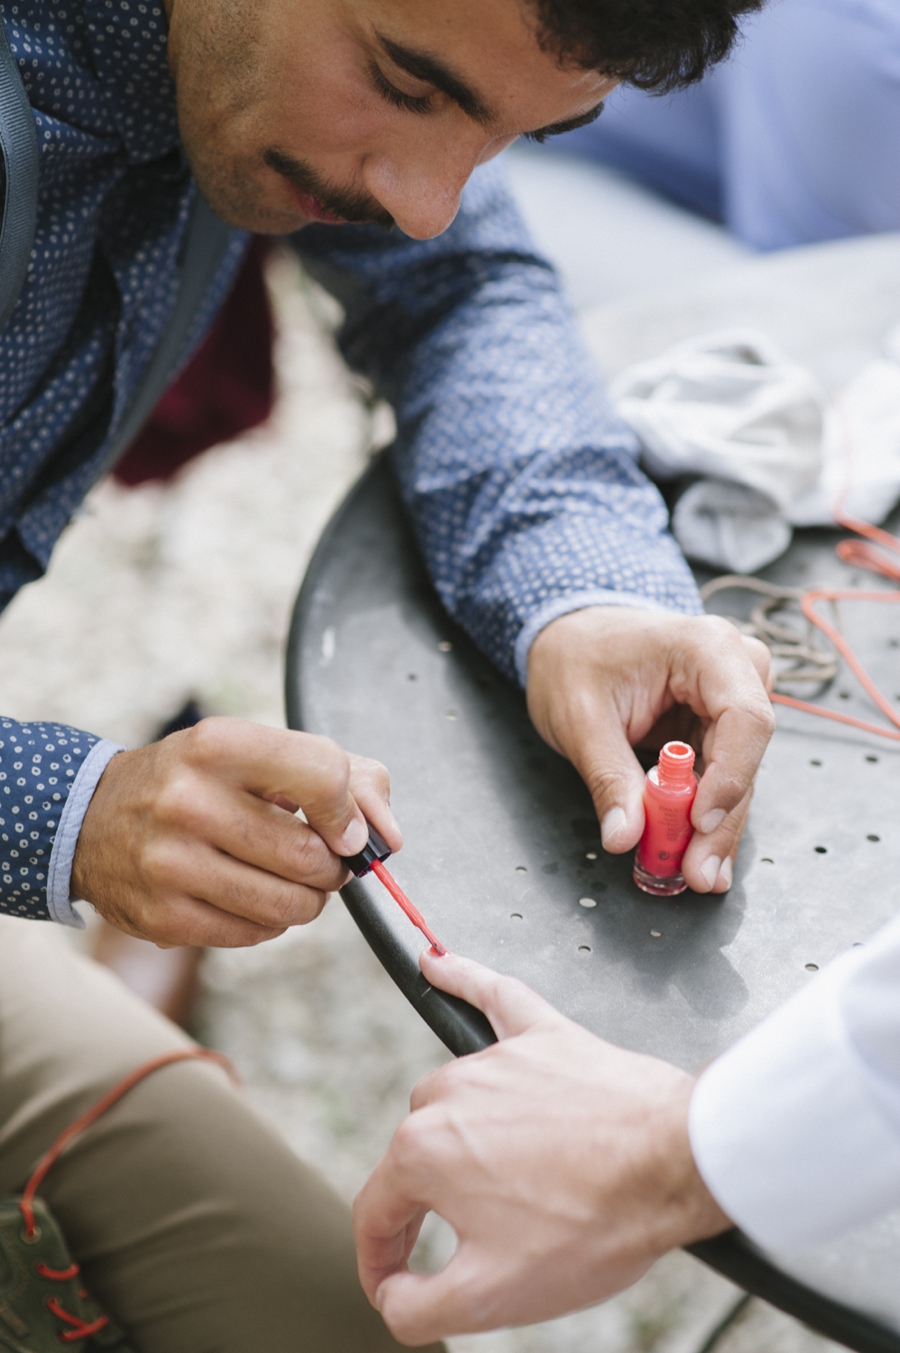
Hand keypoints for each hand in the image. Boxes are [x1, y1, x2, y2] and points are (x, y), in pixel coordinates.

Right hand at [71, 717, 398, 947]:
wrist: (92, 818)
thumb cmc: (201, 780)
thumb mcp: (260, 752)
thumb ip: (347, 777)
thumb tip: (387, 838)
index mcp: (219, 744)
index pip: (323, 774)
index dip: (348, 809)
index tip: (342, 826)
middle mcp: (188, 801)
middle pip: (310, 855)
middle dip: (331, 866)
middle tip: (318, 859)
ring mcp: (170, 863)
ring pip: (289, 905)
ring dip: (307, 899)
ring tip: (290, 880)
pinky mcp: (162, 917)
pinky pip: (256, 935)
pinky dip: (270, 922)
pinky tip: (249, 896)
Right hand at [354, 950, 729, 1343]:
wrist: (675, 1164)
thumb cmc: (593, 1225)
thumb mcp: (493, 1296)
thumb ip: (418, 1306)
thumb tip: (391, 1297)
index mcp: (423, 1154)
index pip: (377, 1213)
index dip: (381, 1262)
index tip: (396, 1286)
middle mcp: (447, 1093)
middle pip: (417, 1155)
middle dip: (435, 1202)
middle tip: (482, 1243)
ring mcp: (496, 1057)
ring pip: (455, 1097)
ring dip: (464, 1138)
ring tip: (509, 1182)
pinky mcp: (542, 1033)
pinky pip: (492, 996)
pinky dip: (462, 978)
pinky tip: (437, 962)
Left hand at [526, 607, 774, 893]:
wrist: (572, 637)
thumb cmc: (576, 657)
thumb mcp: (579, 718)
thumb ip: (608, 777)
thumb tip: (625, 835)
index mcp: (706, 647)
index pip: (745, 717)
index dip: (730, 776)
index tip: (700, 821)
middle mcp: (734, 670)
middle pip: (746, 756)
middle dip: (721, 820)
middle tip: (697, 870)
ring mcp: (731, 700)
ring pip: (737, 778)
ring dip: (715, 830)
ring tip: (693, 872)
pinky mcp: (719, 730)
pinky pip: (720, 780)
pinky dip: (703, 819)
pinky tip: (695, 856)